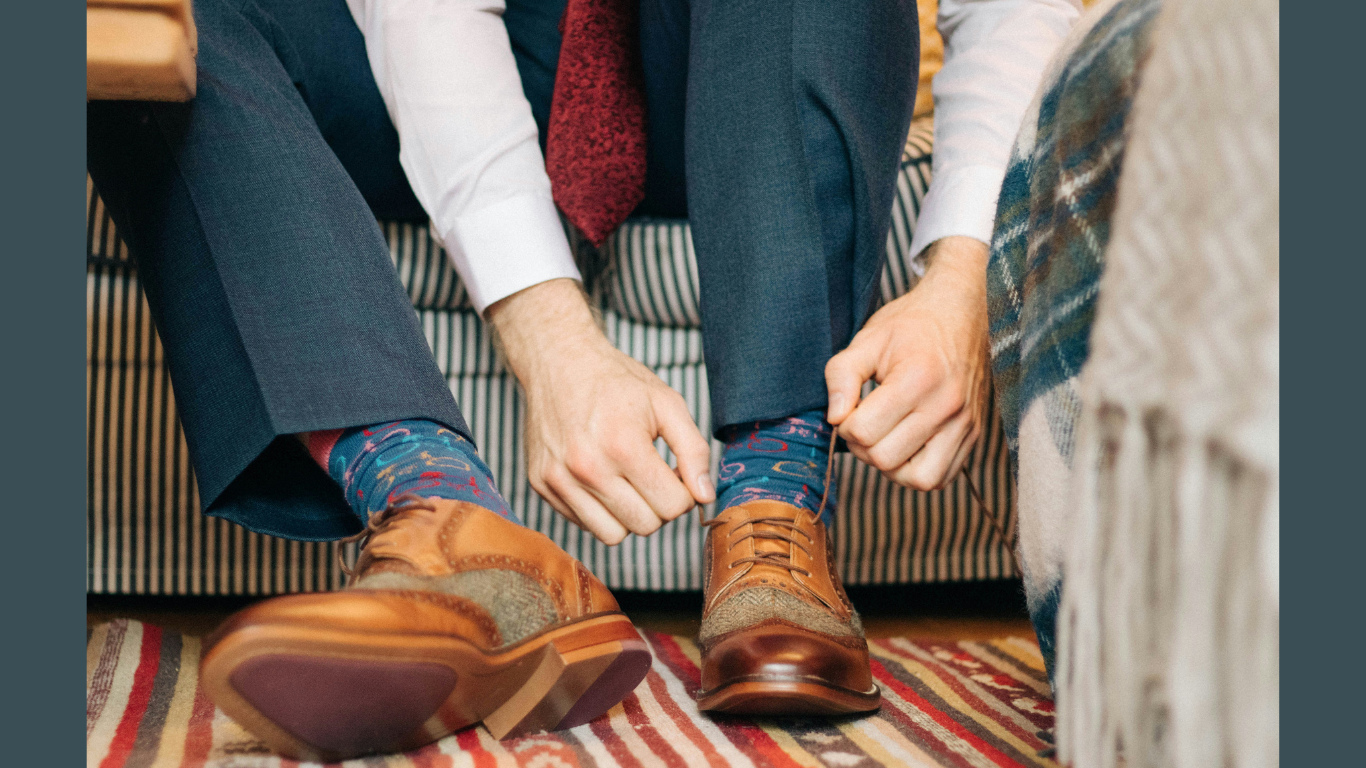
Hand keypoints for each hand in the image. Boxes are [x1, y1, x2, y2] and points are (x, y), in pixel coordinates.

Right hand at [486, 279, 714, 543]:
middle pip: (645, 526)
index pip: (672, 507)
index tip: (675, 472)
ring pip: (613, 536)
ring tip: (628, 481)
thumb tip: (704, 496)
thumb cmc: (617, 381)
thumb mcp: (667, 403)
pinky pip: (583, 524)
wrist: (559, 361)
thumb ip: (694, 451)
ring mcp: (559, 480)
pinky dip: (599, 510)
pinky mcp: (541, 485)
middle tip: (653, 476)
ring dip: (629, 515)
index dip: (684, 493)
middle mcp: (587, 469)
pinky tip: (602, 478)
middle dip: (658, 506)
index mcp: (623, 446)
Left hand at [824, 236, 990, 490]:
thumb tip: (835, 418)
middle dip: (863, 446)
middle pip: (886, 459)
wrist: (963, 313)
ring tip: (884, 437)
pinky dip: (916, 471)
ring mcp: (964, 424)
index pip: (864, 431)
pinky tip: (905, 446)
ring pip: (917, 479)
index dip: (845, 425)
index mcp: (917, 379)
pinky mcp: (974, 435)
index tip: (850, 408)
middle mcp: (946, 406)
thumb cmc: (912, 325)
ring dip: (890, 466)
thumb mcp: (867, 339)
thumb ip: (842, 376)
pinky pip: (942, 477)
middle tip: (863, 422)